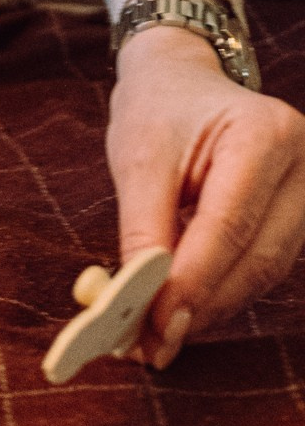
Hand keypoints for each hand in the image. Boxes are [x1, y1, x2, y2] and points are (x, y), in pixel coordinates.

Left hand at [108, 21, 304, 366]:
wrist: (179, 80)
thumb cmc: (158, 110)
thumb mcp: (138, 159)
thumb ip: (142, 232)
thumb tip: (137, 305)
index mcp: (264, 133)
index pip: (230, 225)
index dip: (193, 283)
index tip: (155, 326)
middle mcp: (301, 163)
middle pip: (256, 258)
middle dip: (202, 306)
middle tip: (151, 344)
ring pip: (262, 272)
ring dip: (211, 308)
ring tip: (157, 333)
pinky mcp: (295, 216)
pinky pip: (260, 267)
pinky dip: (220, 292)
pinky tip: (182, 308)